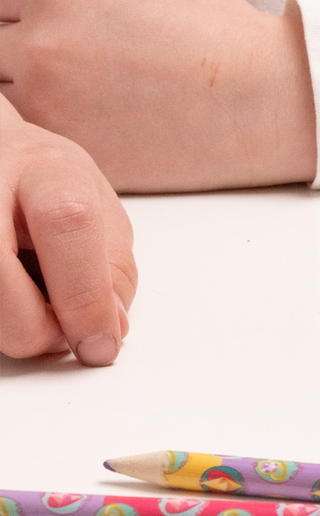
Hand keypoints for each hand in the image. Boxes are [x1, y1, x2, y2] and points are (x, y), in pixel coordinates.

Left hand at [0, 0, 315, 191]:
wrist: (262, 100)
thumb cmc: (219, 27)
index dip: (11, 4)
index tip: (31, 17)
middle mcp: (43, 47)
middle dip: (13, 46)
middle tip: (62, 57)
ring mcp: (53, 107)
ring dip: (22, 91)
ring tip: (74, 91)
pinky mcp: (73, 153)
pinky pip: (32, 141)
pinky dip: (48, 130)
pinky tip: (88, 120)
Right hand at [0, 95, 135, 363]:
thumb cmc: (46, 183)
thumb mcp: (98, 206)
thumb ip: (113, 267)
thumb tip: (108, 331)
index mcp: (46, 170)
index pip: (68, 224)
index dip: (86, 296)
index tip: (101, 346)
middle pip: (1, 282)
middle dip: (41, 329)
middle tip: (64, 329)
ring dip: (16, 327)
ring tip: (30, 294)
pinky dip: (1, 317)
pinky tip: (10, 288)